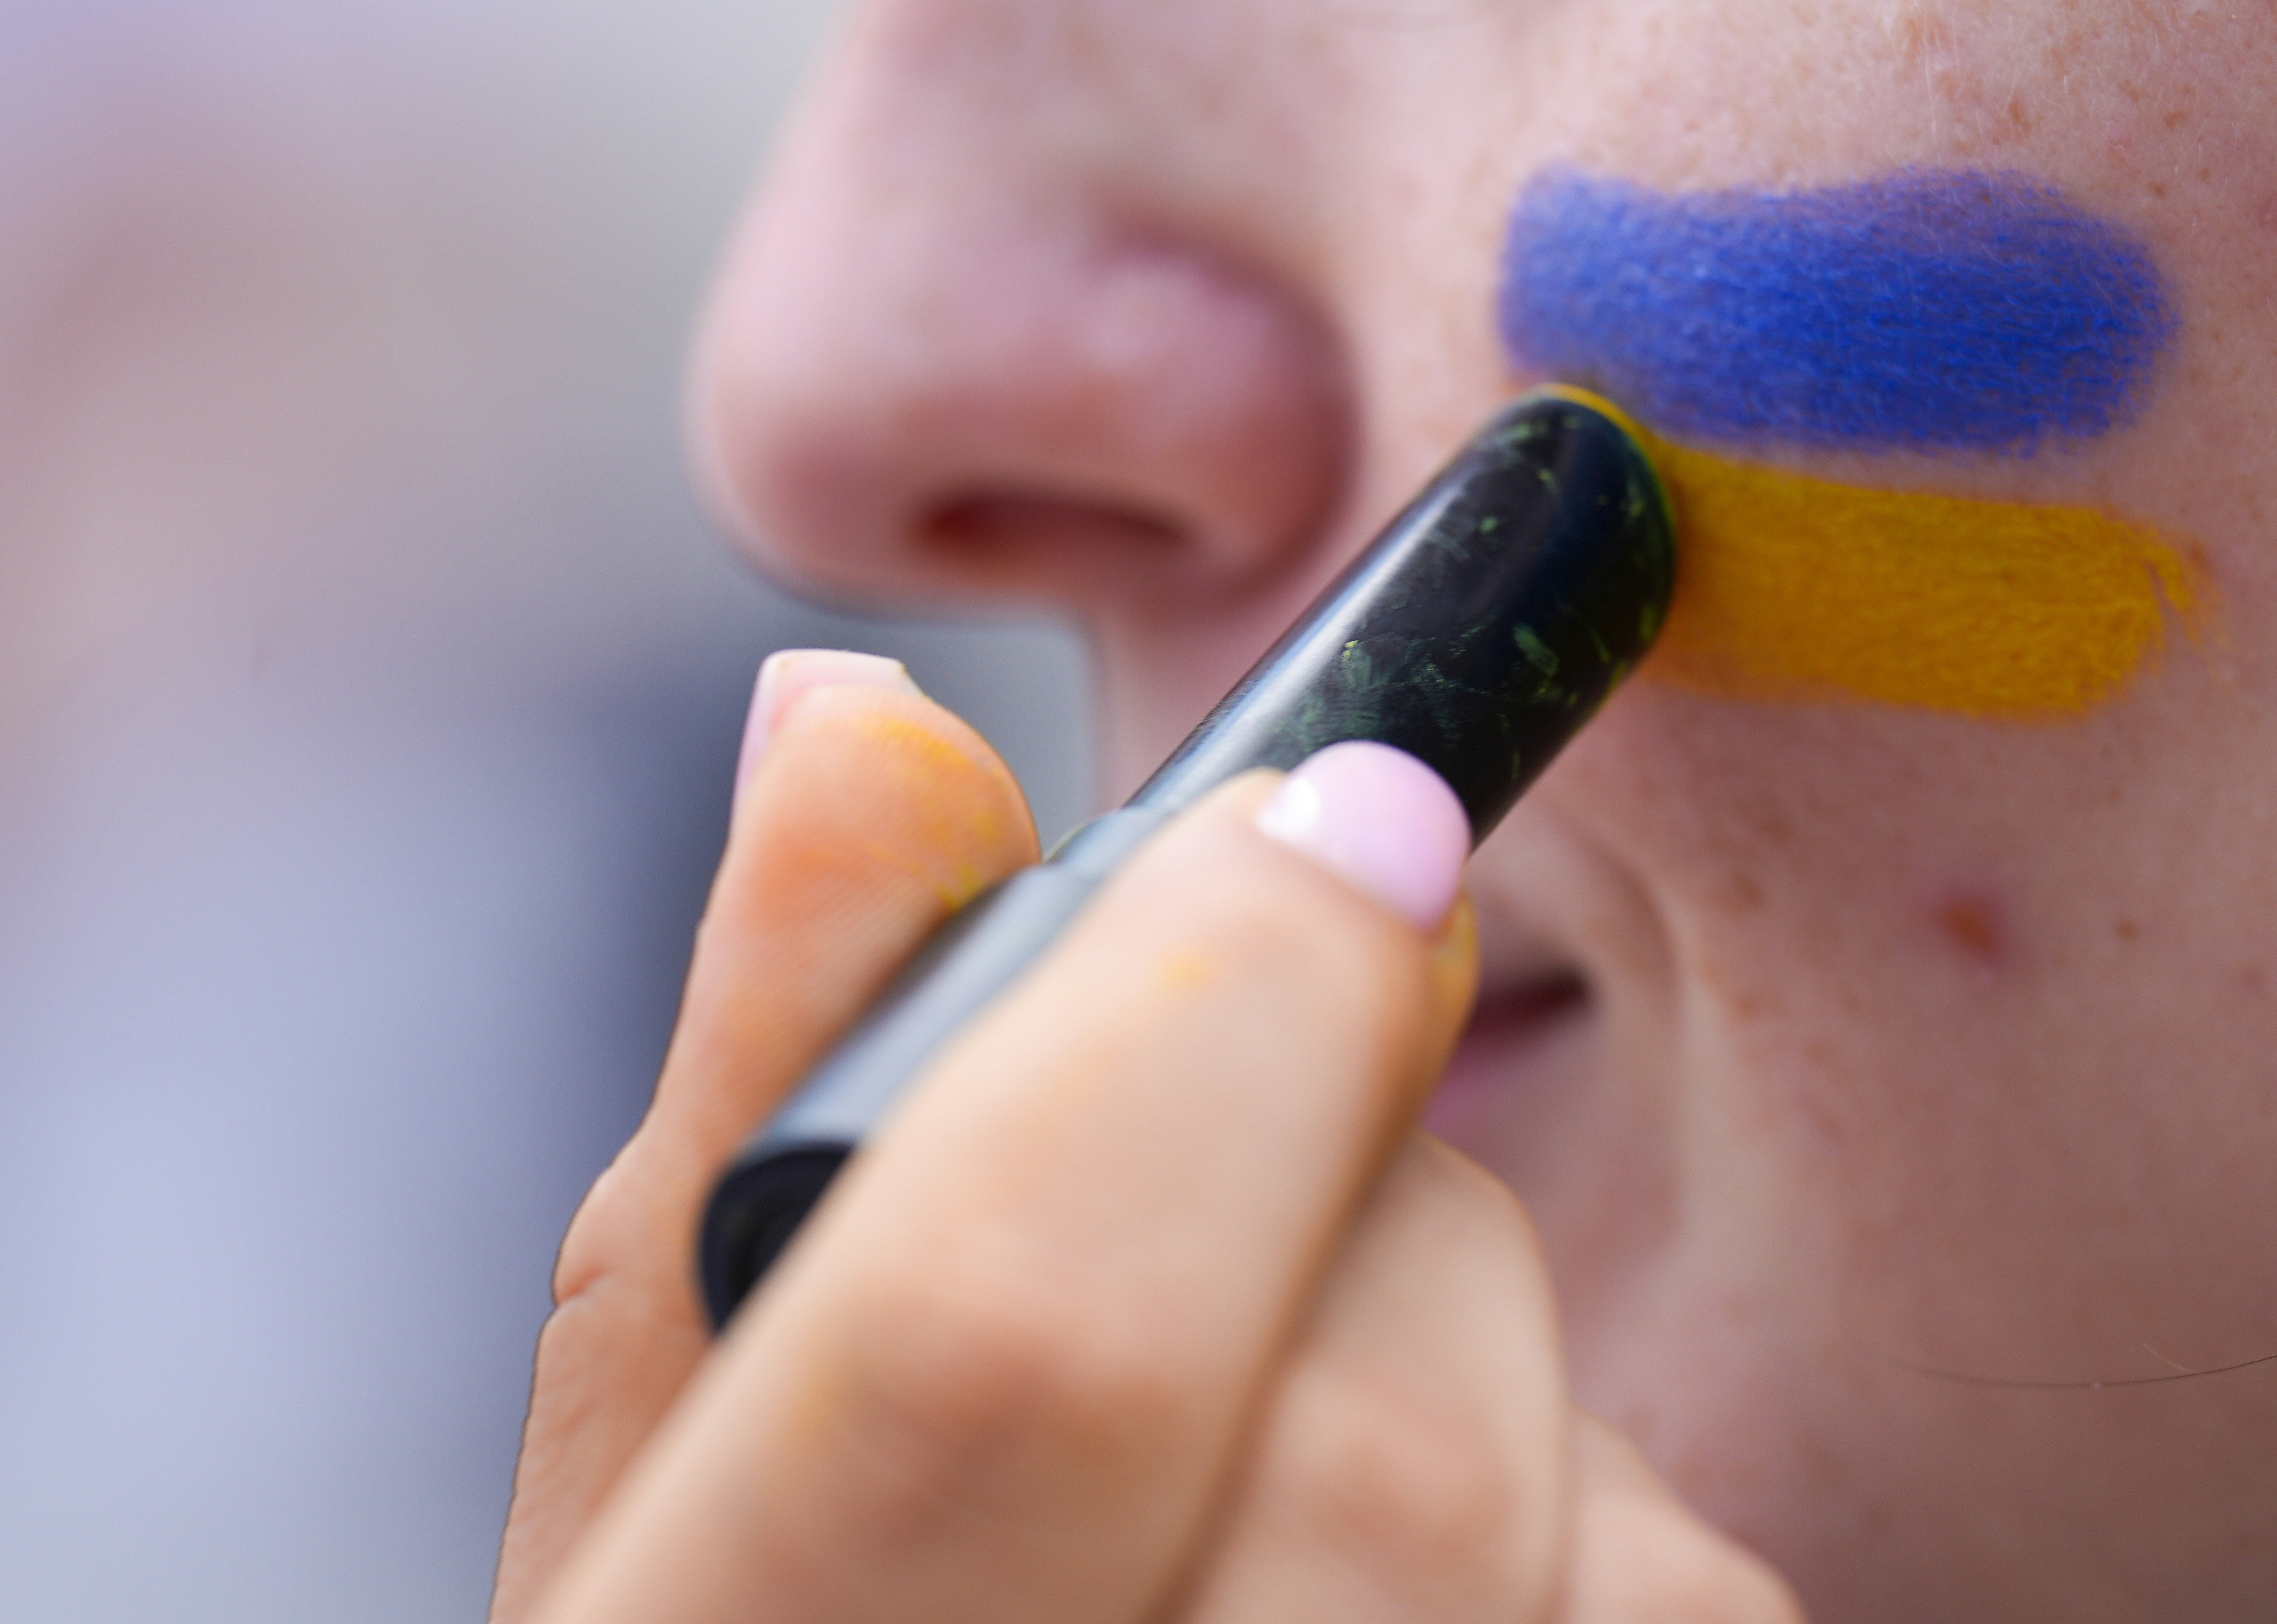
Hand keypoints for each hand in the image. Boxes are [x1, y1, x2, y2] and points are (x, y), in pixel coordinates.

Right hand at [490, 656, 1797, 1623]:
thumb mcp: (655, 1517)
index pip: (1022, 1357)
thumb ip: (754, 1158)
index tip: (1339, 818)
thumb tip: (862, 746)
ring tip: (1304, 1453)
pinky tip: (1442, 1595)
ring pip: (1612, 1550)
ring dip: (1494, 1395)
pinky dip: (1603, 1558)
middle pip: (1385, 1447)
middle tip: (1279, 1130)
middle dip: (1364, 1188)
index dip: (1215, 1022)